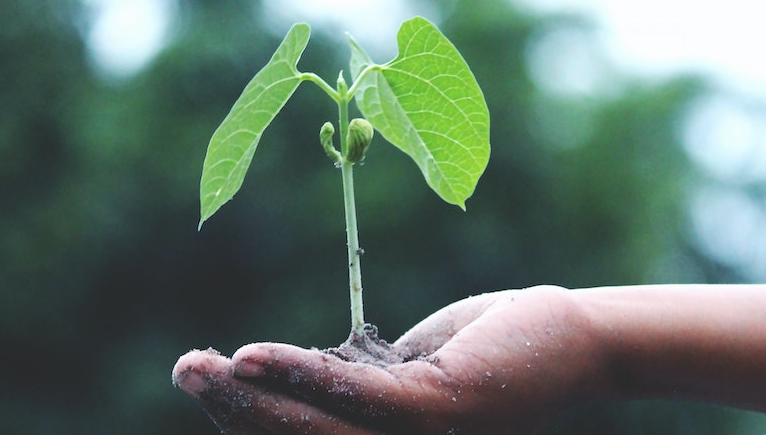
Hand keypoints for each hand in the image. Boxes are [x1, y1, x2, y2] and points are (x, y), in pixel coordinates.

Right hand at [173, 286, 614, 433]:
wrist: (579, 339)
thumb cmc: (498, 349)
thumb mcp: (412, 370)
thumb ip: (359, 382)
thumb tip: (299, 374)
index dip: (249, 421)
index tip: (210, 381)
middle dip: (233, 412)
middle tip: (185, 368)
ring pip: (314, 430)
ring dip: (249, 398)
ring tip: (199, 365)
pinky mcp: (439, 413)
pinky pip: (354, 399)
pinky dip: (298, 378)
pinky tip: (252, 357)